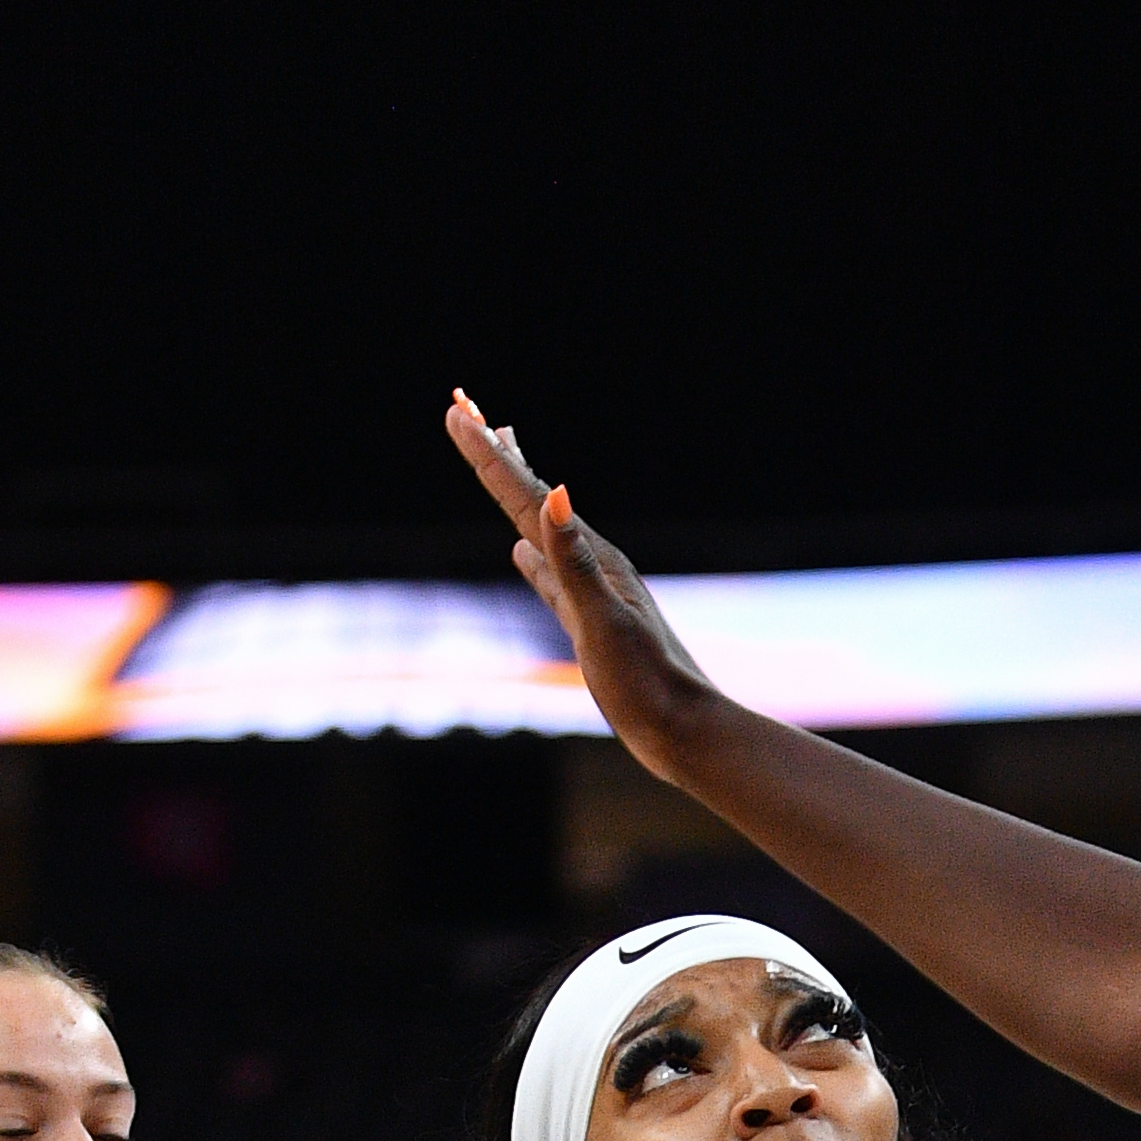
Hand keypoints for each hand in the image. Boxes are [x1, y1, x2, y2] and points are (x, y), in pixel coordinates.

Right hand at [446, 391, 717, 774]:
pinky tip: (521, 552)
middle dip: (498, 454)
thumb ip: (574, 562)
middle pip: (532, 497)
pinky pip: (550, 575)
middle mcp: (589, 563)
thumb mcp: (603, 621)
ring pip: (540, 527)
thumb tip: (555, 493)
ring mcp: (589, 592)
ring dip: (515, 491)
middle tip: (465, 408)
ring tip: (501, 452)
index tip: (456, 412)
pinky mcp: (589, 624)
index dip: (490, 456)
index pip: (527, 496)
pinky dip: (532, 557)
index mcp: (589, 557)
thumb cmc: (646, 684)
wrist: (684, 732)